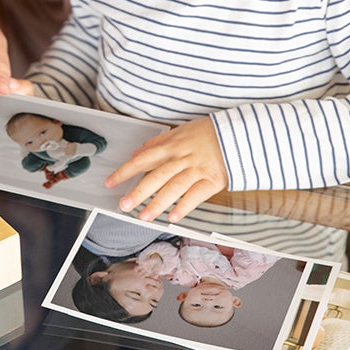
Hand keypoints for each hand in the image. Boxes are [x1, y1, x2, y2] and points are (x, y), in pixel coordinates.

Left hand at [105, 117, 227, 221]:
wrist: (238, 134)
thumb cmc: (207, 133)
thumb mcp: (179, 131)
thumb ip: (157, 143)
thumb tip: (137, 153)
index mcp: (171, 146)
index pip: (142, 160)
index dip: (125, 172)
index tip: (111, 183)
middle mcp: (181, 159)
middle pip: (156, 177)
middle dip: (138, 192)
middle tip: (124, 205)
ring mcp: (197, 170)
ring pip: (174, 188)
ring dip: (157, 204)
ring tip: (144, 217)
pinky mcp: (213, 180)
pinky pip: (196, 195)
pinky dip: (184, 207)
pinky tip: (173, 217)